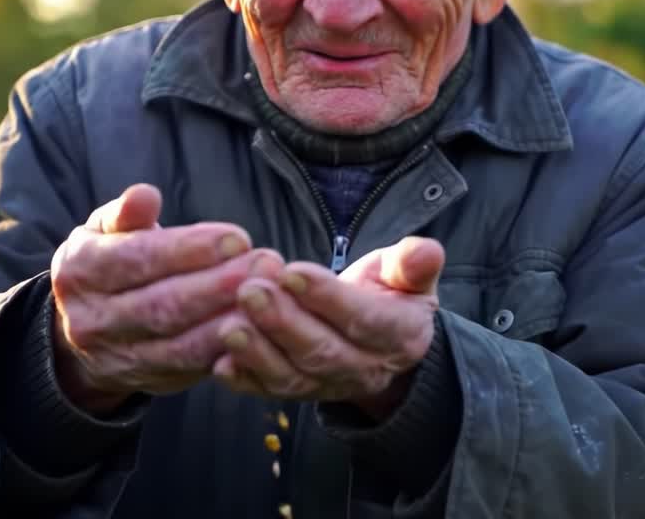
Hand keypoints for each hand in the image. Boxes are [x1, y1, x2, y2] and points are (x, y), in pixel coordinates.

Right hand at [50, 184, 282, 412]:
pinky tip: (259, 328)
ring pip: (180, 344)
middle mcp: (94, 318)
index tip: (237, 237)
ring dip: (230, 319)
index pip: (137, 259)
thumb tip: (145, 194)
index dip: (188, 249)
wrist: (84, 331)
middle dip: (219, 285)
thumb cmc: (110, 262)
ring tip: (271, 293)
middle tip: (268, 264)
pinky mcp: (149, 381)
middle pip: (162, 305)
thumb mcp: (105, 231)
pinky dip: (228, 349)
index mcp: (80, 270)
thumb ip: (126, 213)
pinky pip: (192, 369)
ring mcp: (119, 357)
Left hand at [213, 237, 442, 417]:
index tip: (292, 273)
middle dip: (283, 323)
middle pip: (323, 352)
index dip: (329, 299)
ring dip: (258, 353)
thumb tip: (426, 251)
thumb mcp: (408, 274)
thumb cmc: (389, 292)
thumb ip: (414, 264)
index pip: (365, 320)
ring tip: (228, 326)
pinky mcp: (298, 393)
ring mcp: (329, 386)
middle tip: (249, 291)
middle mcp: (365, 369)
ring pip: (292, 377)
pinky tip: (218, 364)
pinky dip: (244, 381)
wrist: (380, 340)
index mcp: (400, 335)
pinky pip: (269, 392)